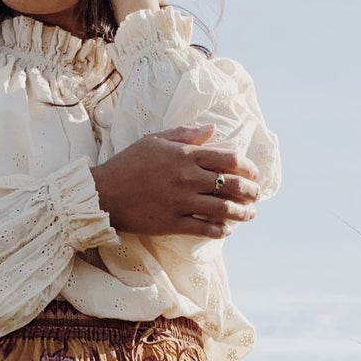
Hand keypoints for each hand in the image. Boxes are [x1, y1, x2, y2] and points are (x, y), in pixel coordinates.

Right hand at [89, 124, 259, 237]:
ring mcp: (181, 202)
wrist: (104, 193)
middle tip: (257, 195)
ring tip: (249, 214)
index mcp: (186, 156)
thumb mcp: (156, 140)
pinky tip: (227, 229)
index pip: (229, 159)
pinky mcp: (173, 223)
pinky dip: (221, 230)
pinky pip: (205, 229)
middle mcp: (188, 178)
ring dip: (242, 213)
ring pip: (223, 209)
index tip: (254, 173)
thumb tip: (213, 130)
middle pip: (232, 185)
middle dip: (251, 191)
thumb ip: (187, 135)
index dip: (248, 167)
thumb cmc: (128, 163)